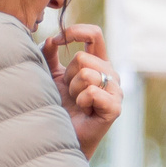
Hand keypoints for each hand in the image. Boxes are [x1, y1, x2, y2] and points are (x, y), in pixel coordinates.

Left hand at [43, 24, 119, 159]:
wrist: (60, 134)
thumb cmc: (57, 103)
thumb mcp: (49, 72)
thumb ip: (49, 52)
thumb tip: (54, 39)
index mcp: (98, 62)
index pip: (94, 34)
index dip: (75, 32)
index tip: (58, 40)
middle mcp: (111, 74)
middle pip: (84, 57)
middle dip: (68, 75)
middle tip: (70, 92)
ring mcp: (116, 91)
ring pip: (88, 74)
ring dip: (74, 90)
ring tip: (76, 102)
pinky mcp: (115, 108)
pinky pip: (93, 92)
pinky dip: (82, 101)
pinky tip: (84, 110)